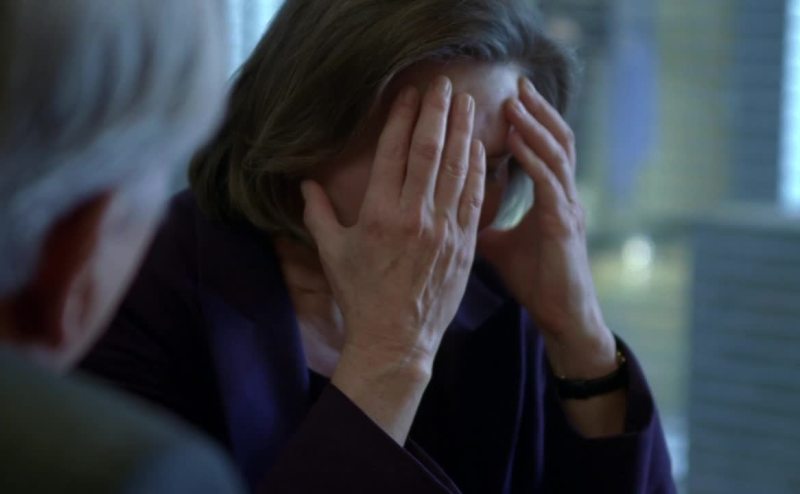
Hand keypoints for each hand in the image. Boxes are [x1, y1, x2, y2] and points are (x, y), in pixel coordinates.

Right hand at [301, 78, 485, 442]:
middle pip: (430, 152)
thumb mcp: (331, 253)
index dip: (402, 118)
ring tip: (468, 104)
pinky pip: (474, 198)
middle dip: (438, 113)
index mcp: (380, 214)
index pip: (393, 153)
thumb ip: (317, 214)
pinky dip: (477, 169)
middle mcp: (415, 217)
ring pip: (458, 170)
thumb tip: (304, 183)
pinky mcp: (464, 245)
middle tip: (445, 84)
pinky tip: (478, 147)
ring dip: (463, 132)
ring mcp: (444, 230)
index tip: (410, 93)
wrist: (396, 340)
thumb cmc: (360, 296)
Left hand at [477, 77, 615, 379]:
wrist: (561, 315)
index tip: (508, 98)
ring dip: (535, 125)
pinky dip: (534, 158)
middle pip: (556, 140)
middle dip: (537, 110)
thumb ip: (481, 223)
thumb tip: (450, 211)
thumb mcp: (499, 245)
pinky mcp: (564, 225)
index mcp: (552, 197)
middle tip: (517, 84)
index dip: (530, 122)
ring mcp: (568, 208)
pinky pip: (550, 183)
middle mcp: (564, 196)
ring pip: (557, 154)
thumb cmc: (535, 280)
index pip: (543, 148)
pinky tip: (517, 142)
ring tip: (515, 101)